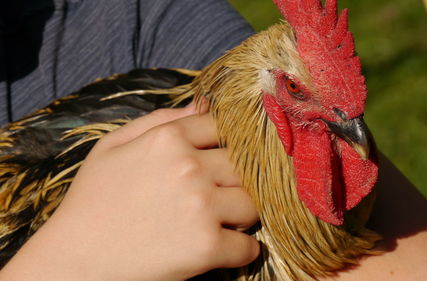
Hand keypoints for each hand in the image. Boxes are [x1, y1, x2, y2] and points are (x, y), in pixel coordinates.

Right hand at [0, 102, 259, 280]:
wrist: (74, 261)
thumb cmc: (92, 202)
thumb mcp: (113, 146)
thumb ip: (159, 120)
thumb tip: (202, 104)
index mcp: (168, 139)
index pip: (224, 129)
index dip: (227, 146)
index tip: (223, 161)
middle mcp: (190, 167)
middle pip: (244, 166)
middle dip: (238, 181)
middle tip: (224, 196)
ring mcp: (201, 206)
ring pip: (252, 204)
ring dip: (243, 215)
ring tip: (224, 222)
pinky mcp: (206, 247)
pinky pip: (248, 247)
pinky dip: (241, 252)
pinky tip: (224, 249)